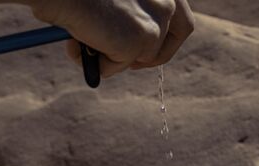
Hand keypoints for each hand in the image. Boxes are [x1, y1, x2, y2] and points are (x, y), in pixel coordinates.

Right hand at [29, 0, 194, 77]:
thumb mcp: (115, 0)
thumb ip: (128, 11)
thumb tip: (120, 40)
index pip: (180, 19)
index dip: (165, 37)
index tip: (145, 47)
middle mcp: (167, 1)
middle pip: (171, 43)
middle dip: (148, 58)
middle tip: (125, 60)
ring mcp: (156, 22)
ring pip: (138, 58)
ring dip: (110, 57)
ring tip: (81, 39)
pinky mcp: (141, 40)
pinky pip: (116, 66)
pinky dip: (95, 62)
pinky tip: (77, 42)